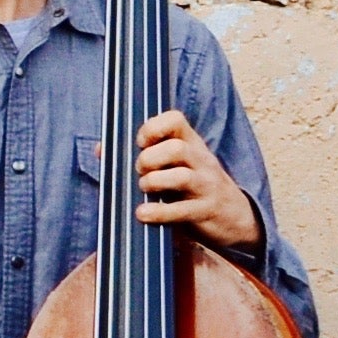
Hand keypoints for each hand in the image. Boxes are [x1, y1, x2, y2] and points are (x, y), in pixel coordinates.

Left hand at [126, 109, 261, 253]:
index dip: (152, 127)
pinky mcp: (206, 211)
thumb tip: (100, 150)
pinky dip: (158, 212)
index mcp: (192, 144)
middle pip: (176, 148)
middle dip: (149, 158)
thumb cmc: (195, 189)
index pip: (175, 120)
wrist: (236, 218)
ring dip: (153, 182)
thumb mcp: (176, 168)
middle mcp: (201, 161)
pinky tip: (142, 213)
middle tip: (139, 171)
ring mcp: (206, 186)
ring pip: (181, 176)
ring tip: (143, 188)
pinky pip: (182, 210)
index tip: (139, 143)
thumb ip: (142, 157)